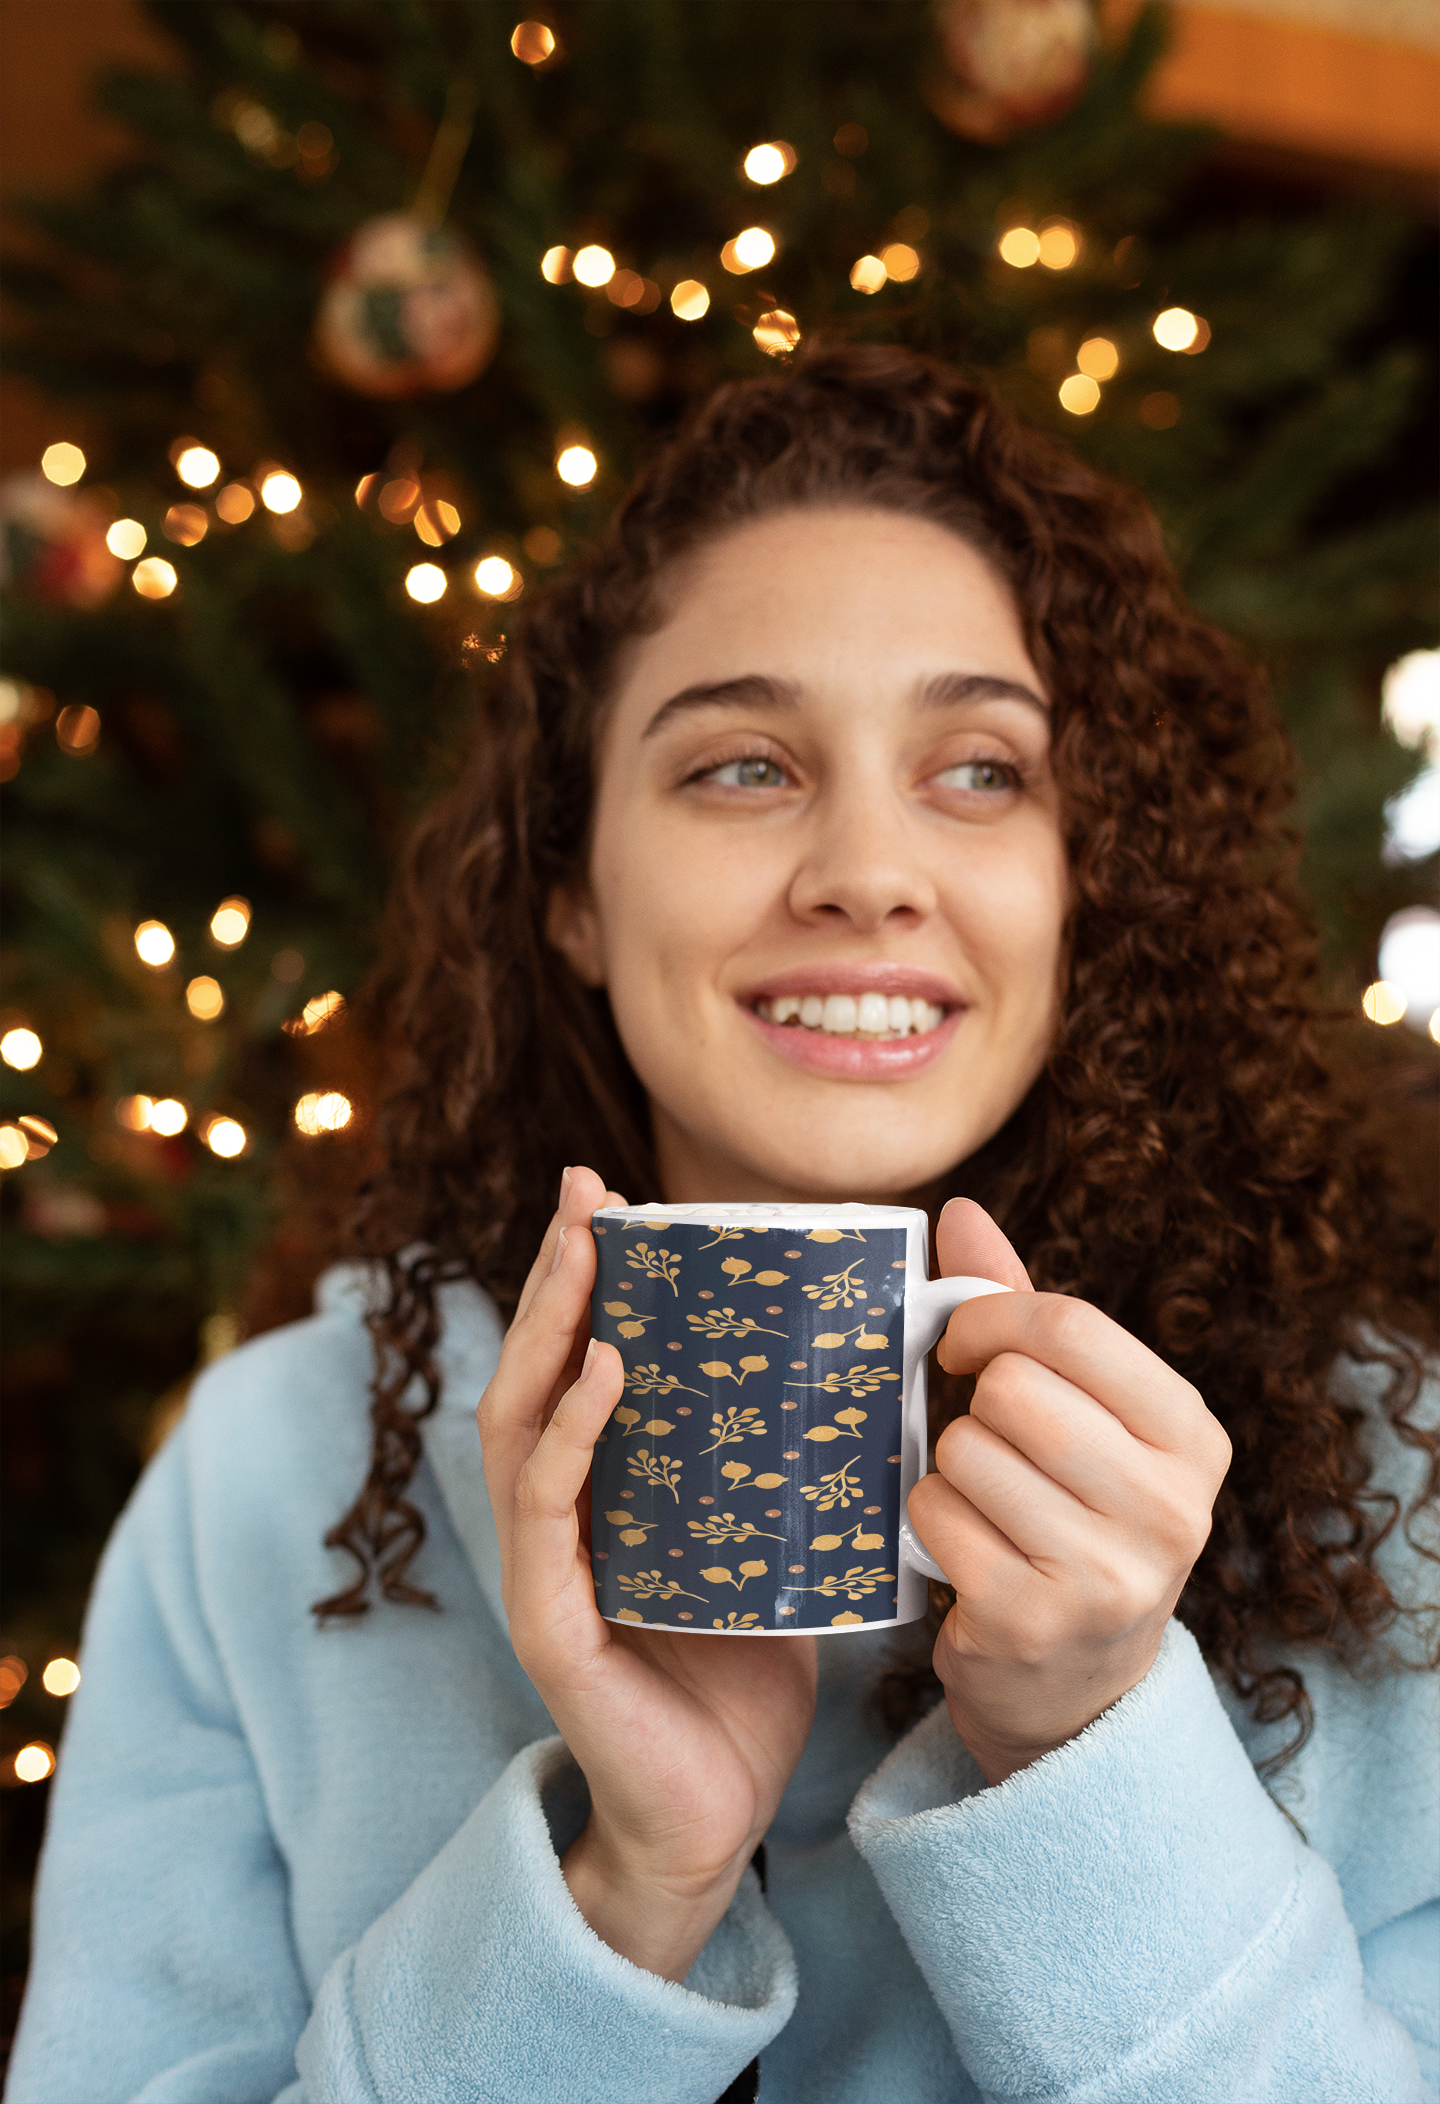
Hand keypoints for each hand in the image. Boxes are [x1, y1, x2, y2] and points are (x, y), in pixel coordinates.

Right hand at [476, 1166, 815, 1979]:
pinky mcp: (551, 1623)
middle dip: (555, 1275)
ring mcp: (545, 1571)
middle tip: (582, 1190)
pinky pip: (549, 1509)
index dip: (584, 1284)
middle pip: (534, 1372)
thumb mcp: (767, 1549)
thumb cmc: (742, 1683)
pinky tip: (600, 1372)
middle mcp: (560, 1521)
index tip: (612, 1201)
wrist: (719, 1818)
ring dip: (548, 1329)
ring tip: (584, 1254)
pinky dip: (569, 1432)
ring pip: (521, 1423)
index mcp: (603, 1498)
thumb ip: (777, 1474)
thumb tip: (850, 1379)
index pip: (576, 1369)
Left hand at [909, 1200, 1231, 1785]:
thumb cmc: (1068, 1515)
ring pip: (965, 1450)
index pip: (1073, 1326)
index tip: (962, 1344)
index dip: (992, 1318)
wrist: (1075, 1689)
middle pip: (1013, 1388)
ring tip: (985, 1505)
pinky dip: (926, 1521)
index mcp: (1191, 1436)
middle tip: (985, 1444)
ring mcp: (1106, 1572)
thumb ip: (1021, 1310)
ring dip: (948, 1468)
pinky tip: (965, 1551)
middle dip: (972, 1407)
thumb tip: (959, 1208)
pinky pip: (933, 1513)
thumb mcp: (1074, 1413)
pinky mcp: (1031, 1619)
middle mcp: (1169, 1507)